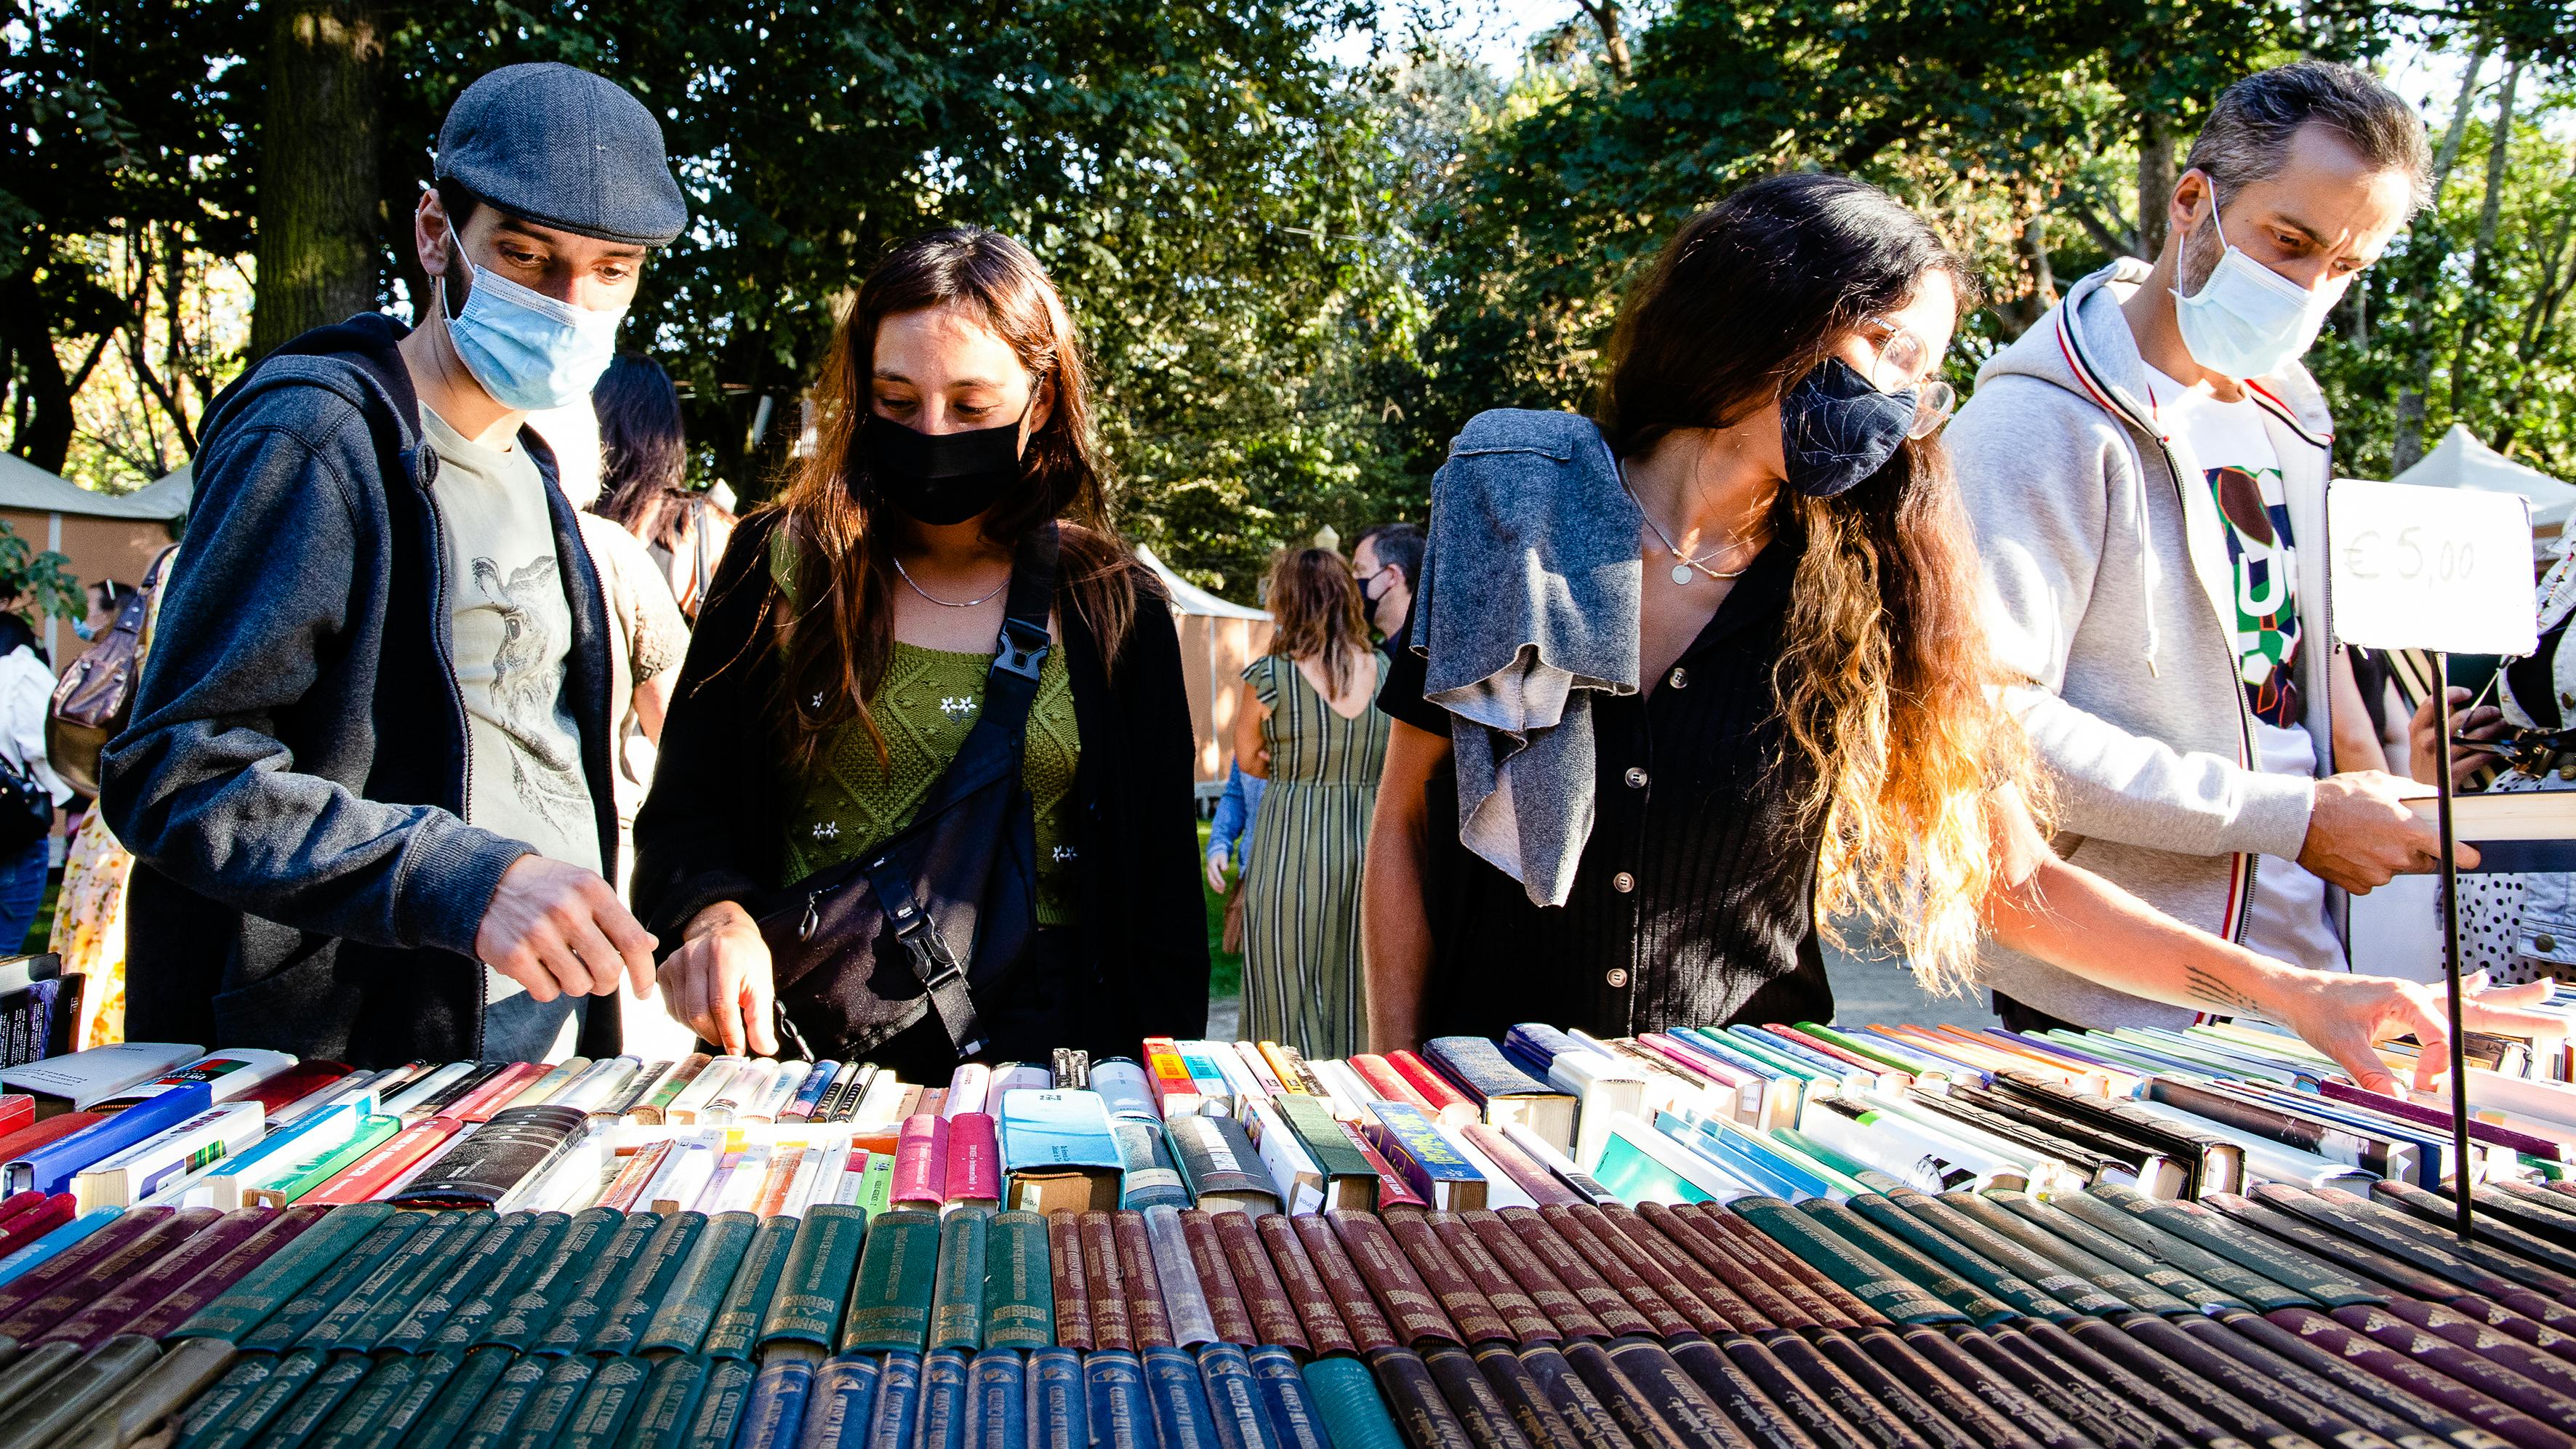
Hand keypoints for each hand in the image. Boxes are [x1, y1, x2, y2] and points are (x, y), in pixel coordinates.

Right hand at [474, 854, 657, 1002]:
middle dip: (607, 984)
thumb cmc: (547, 889)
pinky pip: (547, 993)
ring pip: (579, 987)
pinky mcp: (513, 954)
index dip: (644, 972)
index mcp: (592, 890)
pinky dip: (547, 989)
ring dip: (575, 985)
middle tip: (598, 980)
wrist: (486, 882)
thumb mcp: (585, 890)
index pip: (633, 941)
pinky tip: (539, 969)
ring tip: (563, 967)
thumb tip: (651, 945)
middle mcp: (567, 909)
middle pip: (609, 970)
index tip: (644, 991)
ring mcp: (538, 932)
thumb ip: (617, 918)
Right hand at [659, 901, 777, 1054]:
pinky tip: (704, 1013)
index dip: (730, 1034)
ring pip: (683, 1015)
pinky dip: (689, 1021)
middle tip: (729, 1040)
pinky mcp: (664, 971)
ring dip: (702, 1030)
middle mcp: (695, 955)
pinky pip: (673, 1010)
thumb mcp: (762, 983)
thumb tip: (764, 1049)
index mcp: (724, 955)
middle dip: (715, 1035)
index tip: (738, 1053)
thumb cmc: (745, 957)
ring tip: (719, 1025)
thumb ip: (762, 1018)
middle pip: (698, 1013)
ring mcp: (676, 962)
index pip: (722, 1005)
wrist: (722, 930)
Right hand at [1205, 851, 1229, 892]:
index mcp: (1212, 865)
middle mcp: (1209, 869)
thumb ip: (1224, 863)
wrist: (1215, 853)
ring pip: (1211, 881)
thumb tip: (1225, 870)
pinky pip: (1211, 881)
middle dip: (1216, 885)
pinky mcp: (1210, 874)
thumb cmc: (1220, 855)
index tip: (1224, 885)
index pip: (1216, 874)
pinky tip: (1220, 890)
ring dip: (1215, 887)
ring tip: (1221, 892)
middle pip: (1211, 879)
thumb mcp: (1223, 857)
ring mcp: (1209, 872)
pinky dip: (1215, 886)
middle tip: (1223, 890)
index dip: (1219, 880)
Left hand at [2269, 967, 2563, 1095]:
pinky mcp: (2405, 1002)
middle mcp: (2416, 993)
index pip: (2442, 1038)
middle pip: (2478, 1007)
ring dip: (2507, 998)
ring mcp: (2413, 996)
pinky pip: (2446, 997)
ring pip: (2470, 1000)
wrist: (2293, 992)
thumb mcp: (2340, 1044)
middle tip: (2563, 1019)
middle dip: (2521, 1014)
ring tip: (2545, 988)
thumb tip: (2397, 1100)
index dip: (2435, 1067)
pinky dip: (2468, 990)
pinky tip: (2485, 979)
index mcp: (2407, 997)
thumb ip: (2370, 1072)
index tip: (2418, 1087)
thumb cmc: (2315, 1010)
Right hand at [2297, 769, 2478, 891]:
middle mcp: (2398, 858)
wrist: (2298, 820)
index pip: (2453, 852)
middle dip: (2414, 849)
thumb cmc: (2339, 797)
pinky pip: (2373, 879)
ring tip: (2362, 837)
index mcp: (2410, 832)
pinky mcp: (2359, 886)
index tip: (2473, 857)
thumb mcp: (2381, 783)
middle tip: (2390, 831)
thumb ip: (2416, 793)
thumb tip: (2438, 799)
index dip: (2466, 856)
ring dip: (2386, 858)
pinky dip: (2366, 868)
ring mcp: (2379, 875)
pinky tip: (2351, 850)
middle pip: (2423, 862)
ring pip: (2395, 870)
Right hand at [2408, 686, 2504, 788]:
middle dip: (2483, 712)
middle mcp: (2427, 741)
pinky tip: (2498, 748)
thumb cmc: (2428, 760)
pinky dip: (2493, 751)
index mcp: (2417, 729)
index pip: (2432, 703)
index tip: (2468, 693)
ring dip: (2494, 728)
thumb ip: (2433, 721)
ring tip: (2502, 725)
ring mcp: (2441, 756)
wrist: (2423, 792)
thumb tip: (2457, 699)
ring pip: (2475, 735)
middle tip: (2494, 712)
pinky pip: (2481, 756)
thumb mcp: (2421, 739)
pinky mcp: (2454, 771)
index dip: (2452, 693)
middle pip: (2461, 717)